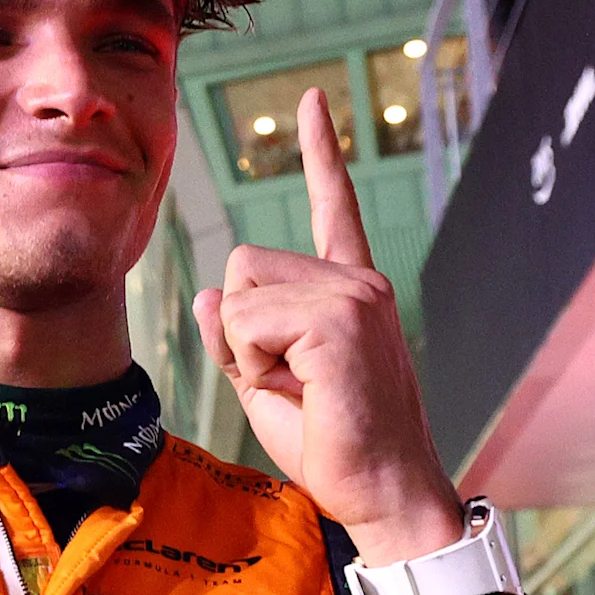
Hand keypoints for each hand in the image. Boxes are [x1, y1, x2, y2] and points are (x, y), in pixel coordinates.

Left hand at [193, 88, 468, 563]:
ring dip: (249, 351)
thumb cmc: (334, 445)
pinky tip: (304, 390)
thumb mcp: (266, 384)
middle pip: (245, 263)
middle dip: (243, 328)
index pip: (334, 206)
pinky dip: (255, 364)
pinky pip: (250, 323)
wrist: (384, 494)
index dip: (321, 150)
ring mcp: (354, 295)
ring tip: (301, 389)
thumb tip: (211, 293)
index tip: (312, 100)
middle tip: (290, 382)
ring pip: (242, 291)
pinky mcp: (341, 318)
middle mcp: (358, 281)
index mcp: (350, 289)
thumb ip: (238, 336)